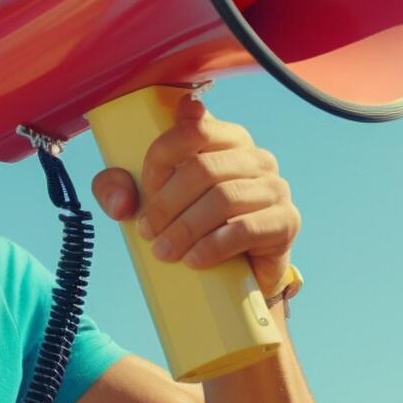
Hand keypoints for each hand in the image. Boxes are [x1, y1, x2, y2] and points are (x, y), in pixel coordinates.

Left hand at [91, 96, 299, 299]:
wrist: (234, 274)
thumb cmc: (187, 223)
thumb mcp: (145, 201)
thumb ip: (116, 187)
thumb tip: (121, 202)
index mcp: (223, 137)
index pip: (192, 128)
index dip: (161, 158)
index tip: (144, 189)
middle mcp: (254, 156)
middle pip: (203, 168)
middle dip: (166, 203)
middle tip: (147, 232)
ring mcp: (274, 187)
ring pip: (223, 198)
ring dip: (186, 228)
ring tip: (164, 251)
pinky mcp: (286, 221)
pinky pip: (247, 228)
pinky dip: (213, 246)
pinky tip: (194, 260)